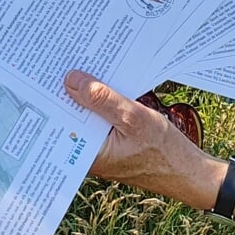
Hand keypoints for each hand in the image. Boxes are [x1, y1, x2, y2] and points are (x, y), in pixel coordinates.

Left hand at [63, 70, 222, 208]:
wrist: (189, 173)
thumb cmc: (165, 152)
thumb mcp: (134, 119)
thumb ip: (104, 100)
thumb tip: (72, 80)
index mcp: (87, 155)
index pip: (59, 122)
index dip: (52, 97)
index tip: (45, 72)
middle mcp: (88, 154)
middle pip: (72, 117)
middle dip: (69, 92)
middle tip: (61, 61)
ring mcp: (101, 148)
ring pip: (87, 116)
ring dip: (88, 95)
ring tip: (80, 65)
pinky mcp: (112, 143)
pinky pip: (101, 119)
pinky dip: (102, 103)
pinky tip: (104, 83)